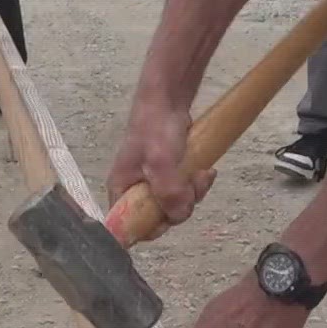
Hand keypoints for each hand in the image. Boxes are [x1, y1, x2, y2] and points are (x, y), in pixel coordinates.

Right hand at [105, 96, 217, 242]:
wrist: (167, 99)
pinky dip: (196, 184)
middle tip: (190, 185)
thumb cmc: (155, 128)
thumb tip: (179, 215)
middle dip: (180, 205)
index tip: (170, 216)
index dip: (150, 228)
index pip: (129, 226)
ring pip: (175, 204)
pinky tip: (205, 170)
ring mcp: (153, 183)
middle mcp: (134, 191)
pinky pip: (184, 191)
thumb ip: (168, 193)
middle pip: (159, 217)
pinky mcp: (169, 175)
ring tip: (201, 173)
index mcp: (121, 190)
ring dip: (193, 192)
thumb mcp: (160, 162)